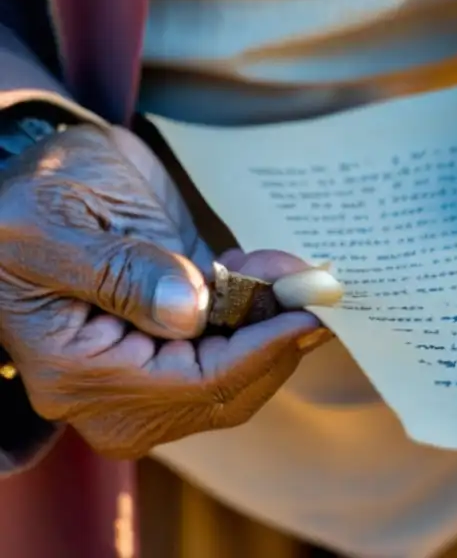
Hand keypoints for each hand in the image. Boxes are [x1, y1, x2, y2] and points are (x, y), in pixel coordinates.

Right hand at [0, 125, 327, 457]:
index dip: (259, 352)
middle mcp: (113, 387)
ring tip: (284, 267)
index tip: (307, 315)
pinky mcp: (172, 338)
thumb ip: (121, 272)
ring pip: (237, 374)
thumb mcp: (52, 224)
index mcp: (77, 371)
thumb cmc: (23, 203)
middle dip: (276, 339)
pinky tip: (264, 272)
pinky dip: (261, 316)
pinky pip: (232, 348)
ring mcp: (146, 366)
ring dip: (274, 324)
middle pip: (224, 393)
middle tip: (309, 281)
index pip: (193, 386)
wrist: (28, 182)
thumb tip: (190, 314)